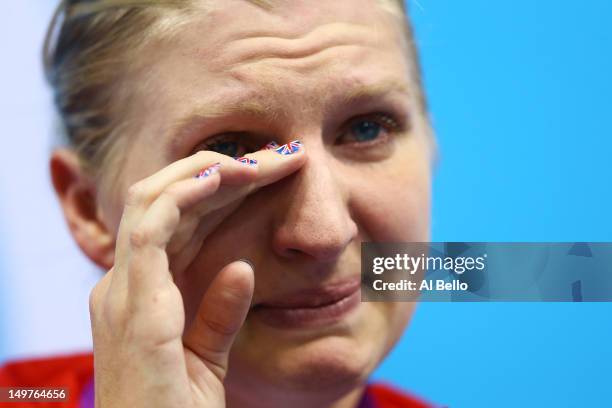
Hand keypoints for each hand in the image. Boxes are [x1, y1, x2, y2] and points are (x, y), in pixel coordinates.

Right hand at [88, 143, 305, 406]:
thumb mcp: (205, 357)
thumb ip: (220, 312)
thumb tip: (242, 269)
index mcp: (141, 293)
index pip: (177, 221)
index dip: (221, 191)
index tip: (271, 175)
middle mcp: (124, 283)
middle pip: (168, 201)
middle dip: (222, 170)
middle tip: (279, 156)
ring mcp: (123, 290)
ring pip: (155, 199)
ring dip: (208, 171)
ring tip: (259, 158)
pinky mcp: (133, 303)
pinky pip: (152, 228)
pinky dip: (184, 194)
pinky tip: (224, 175)